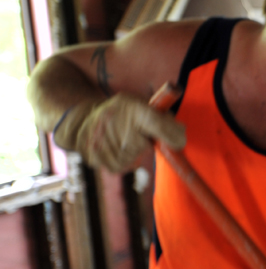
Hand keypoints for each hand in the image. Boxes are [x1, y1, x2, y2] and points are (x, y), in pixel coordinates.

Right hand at [54, 94, 185, 172]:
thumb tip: (181, 132)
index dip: (173, 135)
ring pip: (135, 157)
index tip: (180, 141)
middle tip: (136, 131)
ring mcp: (106, 145)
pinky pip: (124, 165)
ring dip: (134, 151)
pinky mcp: (99, 160)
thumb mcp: (138, 103)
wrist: (81, 121)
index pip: (158, 124)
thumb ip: (160, 115)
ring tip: (121, 138)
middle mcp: (118, 126)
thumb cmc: (119, 111)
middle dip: (147, 141)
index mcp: (132, 108)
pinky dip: (123, 158)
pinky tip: (114, 147)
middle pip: (146, 146)